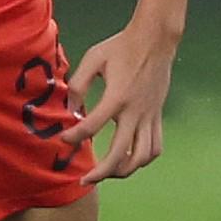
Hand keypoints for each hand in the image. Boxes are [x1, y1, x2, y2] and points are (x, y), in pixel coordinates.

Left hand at [58, 22, 179, 185]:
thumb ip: (77, 84)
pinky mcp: (157, 116)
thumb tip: (70, 110)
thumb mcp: (93, 58)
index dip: (74, 137)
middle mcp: (135, 111)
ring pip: (142, 156)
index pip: (91, 126)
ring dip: (125, 170)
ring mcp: (149, 115)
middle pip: (120, 154)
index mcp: (117, 97)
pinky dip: (143, 159)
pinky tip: (130, 160)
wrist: (154, 40)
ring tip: (108, 173)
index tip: (63, 139)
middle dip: (100, 172)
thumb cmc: (120, 47)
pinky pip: (155, 146)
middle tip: (84, 180)